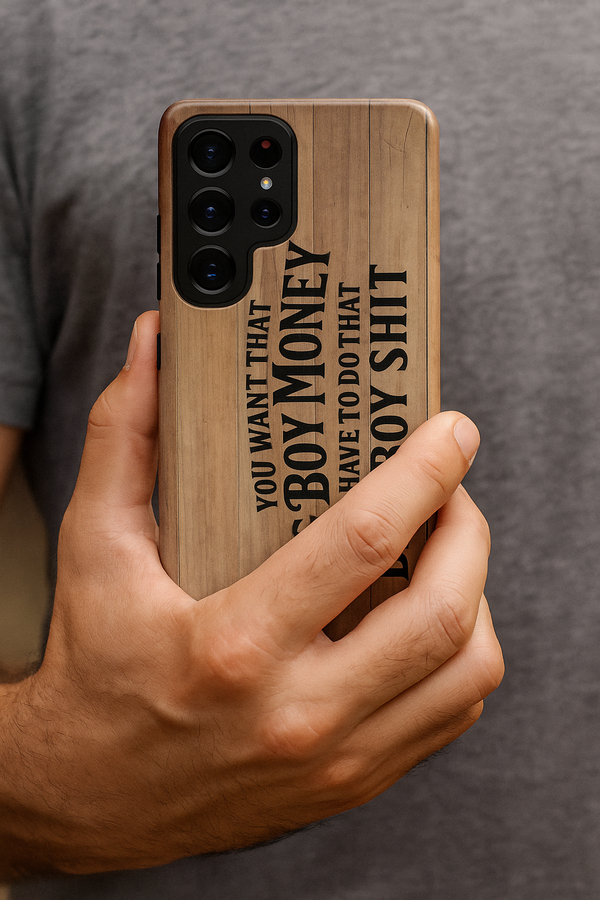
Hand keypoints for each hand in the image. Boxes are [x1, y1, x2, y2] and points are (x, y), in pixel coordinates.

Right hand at [0, 311, 502, 878]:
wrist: (89, 795)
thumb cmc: (95, 666)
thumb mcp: (95, 545)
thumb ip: (125, 435)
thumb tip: (155, 344)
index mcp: (234, 646)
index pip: (365, 544)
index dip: (425, 472)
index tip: (452, 431)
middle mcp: (298, 713)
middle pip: (442, 611)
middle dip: (470, 528)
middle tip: (454, 485)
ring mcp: (336, 760)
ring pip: (467, 670)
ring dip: (476, 594)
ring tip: (445, 549)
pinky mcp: (353, 781)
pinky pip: (451, 712)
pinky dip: (462, 653)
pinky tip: (426, 615)